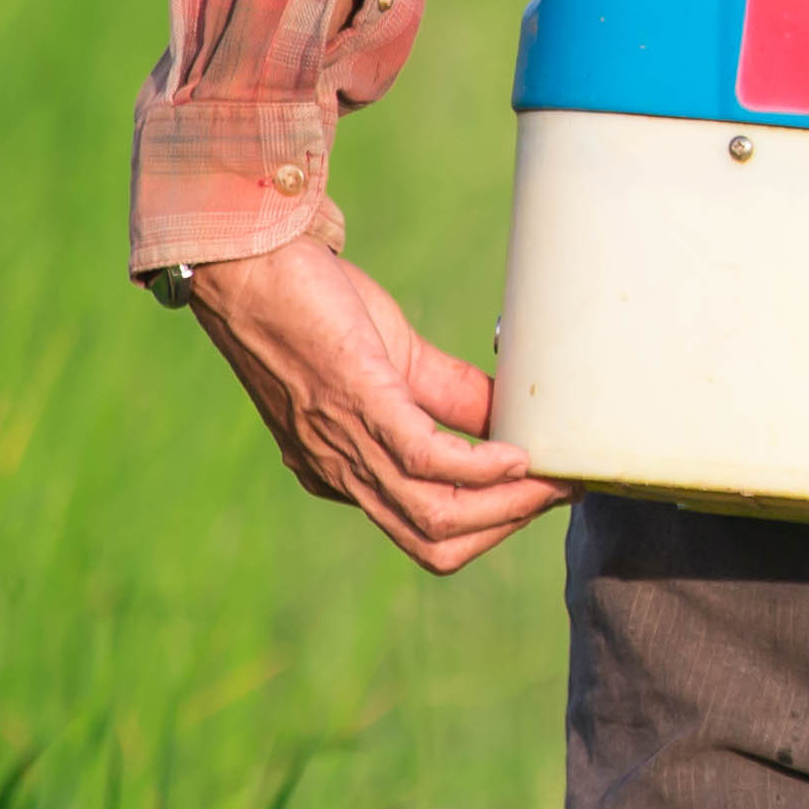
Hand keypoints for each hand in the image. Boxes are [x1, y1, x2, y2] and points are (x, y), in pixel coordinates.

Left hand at [181, 234, 555, 572]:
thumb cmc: (313, 305)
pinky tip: (517, 454)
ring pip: (435, 516)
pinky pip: (425, 459)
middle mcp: (339, 474)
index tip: (543, 493)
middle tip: (560, 491)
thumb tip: (513, 418)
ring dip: (507, 504)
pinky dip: (480, 467)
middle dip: (508, 525)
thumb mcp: (391, 361)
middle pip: (435, 543)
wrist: (248, 266)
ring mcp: (344, 445)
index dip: (492, 524)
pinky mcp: (357, 403)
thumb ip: (449, 397)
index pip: (425, 533)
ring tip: (552, 478)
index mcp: (344, 471)